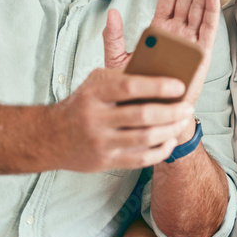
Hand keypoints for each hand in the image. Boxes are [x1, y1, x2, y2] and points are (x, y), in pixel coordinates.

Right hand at [48, 68, 194, 171]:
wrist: (49, 137)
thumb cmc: (80, 105)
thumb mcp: (94, 83)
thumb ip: (121, 78)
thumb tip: (158, 76)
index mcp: (94, 93)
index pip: (130, 86)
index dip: (158, 86)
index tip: (179, 85)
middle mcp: (95, 118)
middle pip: (142, 115)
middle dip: (171, 111)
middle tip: (188, 108)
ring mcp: (100, 142)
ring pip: (145, 138)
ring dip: (170, 130)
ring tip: (182, 122)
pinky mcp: (105, 161)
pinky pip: (140, 158)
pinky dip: (160, 150)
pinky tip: (169, 141)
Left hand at [103, 0, 219, 104]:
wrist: (151, 116)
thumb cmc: (136, 91)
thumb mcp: (117, 61)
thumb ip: (114, 37)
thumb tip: (111, 12)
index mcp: (160, 31)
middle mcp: (178, 34)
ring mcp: (191, 43)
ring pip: (199, 8)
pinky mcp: (201, 55)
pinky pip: (207, 28)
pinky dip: (210, 9)